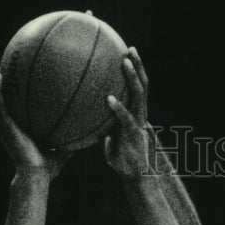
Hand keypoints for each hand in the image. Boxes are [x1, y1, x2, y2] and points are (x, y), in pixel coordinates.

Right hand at [0, 67, 70, 179]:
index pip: (14, 115)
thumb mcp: (61, 153)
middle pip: (1, 106)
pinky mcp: (5, 127)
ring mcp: (6, 129)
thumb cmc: (46, 170)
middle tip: (3, 73)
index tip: (16, 89)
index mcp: (20, 134)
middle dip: (1, 90)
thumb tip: (83, 138)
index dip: (13, 102)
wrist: (36, 176)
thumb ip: (69, 145)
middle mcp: (10, 130)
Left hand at [104, 47, 152, 180]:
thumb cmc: (119, 158)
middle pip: (143, 84)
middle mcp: (140, 114)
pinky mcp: (134, 135)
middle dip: (138, 65)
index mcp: (136, 113)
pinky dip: (119, 108)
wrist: (133, 176)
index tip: (125, 51)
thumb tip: (82, 111)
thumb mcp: (108, 136)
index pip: (137, 87)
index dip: (134, 70)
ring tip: (125, 62)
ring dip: (133, 77)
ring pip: (139, 95)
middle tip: (130, 48)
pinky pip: (126, 118)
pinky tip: (108, 99)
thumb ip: (101, 123)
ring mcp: (139, 123)